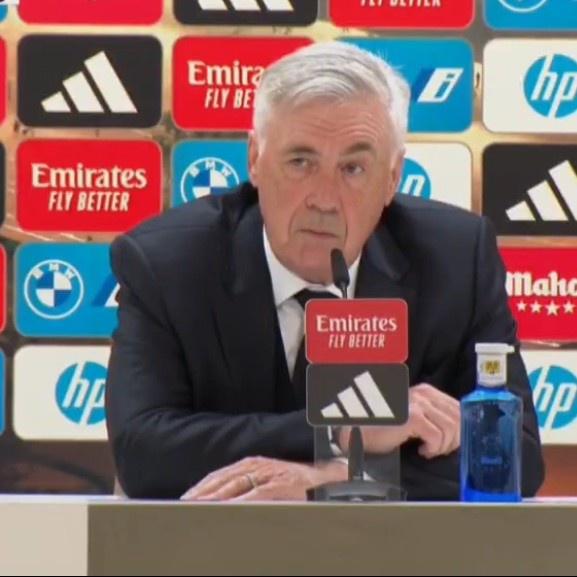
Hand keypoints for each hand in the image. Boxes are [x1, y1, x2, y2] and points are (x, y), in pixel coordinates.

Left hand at [180, 456, 347, 501]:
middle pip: (224, 478)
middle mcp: (260, 466)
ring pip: (235, 484)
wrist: (330, 481)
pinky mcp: (281, 485)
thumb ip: (252, 487)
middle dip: (203, 491)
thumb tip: (231, 501)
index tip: (188, 496)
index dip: (205, 485)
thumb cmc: (302, 485)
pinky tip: (226, 508)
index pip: (223, 474)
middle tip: (185, 503)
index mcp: (256, 464)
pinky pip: (256, 493)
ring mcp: (270, 474)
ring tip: (197, 505)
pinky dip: (239, 501)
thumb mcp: (273, 481)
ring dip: (215, 495)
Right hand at [338, 383, 460, 458]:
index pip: (458, 408)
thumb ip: (433, 416)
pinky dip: (433, 448)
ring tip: (429, 450)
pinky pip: (437, 437)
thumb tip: (457, 431)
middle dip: (453, 440)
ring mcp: (418, 404)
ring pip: (450, 429)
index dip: (459, 429)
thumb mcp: (414, 416)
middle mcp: (424, 394)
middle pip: (458, 418)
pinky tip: (422, 450)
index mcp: (426, 391)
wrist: (359, 430)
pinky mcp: (413, 417)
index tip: (449, 443)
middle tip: (439, 450)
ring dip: (443, 446)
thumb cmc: (384, 427)